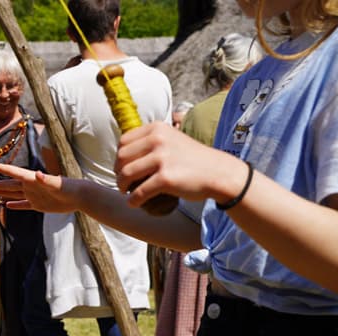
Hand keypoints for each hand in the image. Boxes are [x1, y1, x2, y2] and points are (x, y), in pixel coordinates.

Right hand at [0, 163, 77, 212]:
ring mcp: (34, 196)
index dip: (2, 169)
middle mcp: (31, 186)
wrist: (79, 196)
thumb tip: (36, 174)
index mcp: (32, 179)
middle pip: (10, 184)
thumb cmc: (69, 188)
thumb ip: (45, 179)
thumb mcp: (56, 184)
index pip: (14, 173)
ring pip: (14, 193)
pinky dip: (15, 205)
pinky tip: (7, 205)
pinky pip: (24, 205)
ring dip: (3, 192)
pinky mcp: (39, 205)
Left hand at [115, 122, 242, 207]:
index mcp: (157, 129)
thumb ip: (150, 142)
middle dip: (118, 173)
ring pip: (125, 175)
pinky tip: (135, 203)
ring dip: (122, 187)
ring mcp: (162, 158)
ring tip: (127, 192)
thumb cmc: (192, 159)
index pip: (123, 142)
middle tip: (124, 183)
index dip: (119, 158)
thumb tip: (121, 155)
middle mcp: (158, 140)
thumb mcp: (171, 139)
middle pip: (121, 158)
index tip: (123, 168)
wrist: (219, 172)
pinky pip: (138, 192)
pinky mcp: (166, 178)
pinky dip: (133, 200)